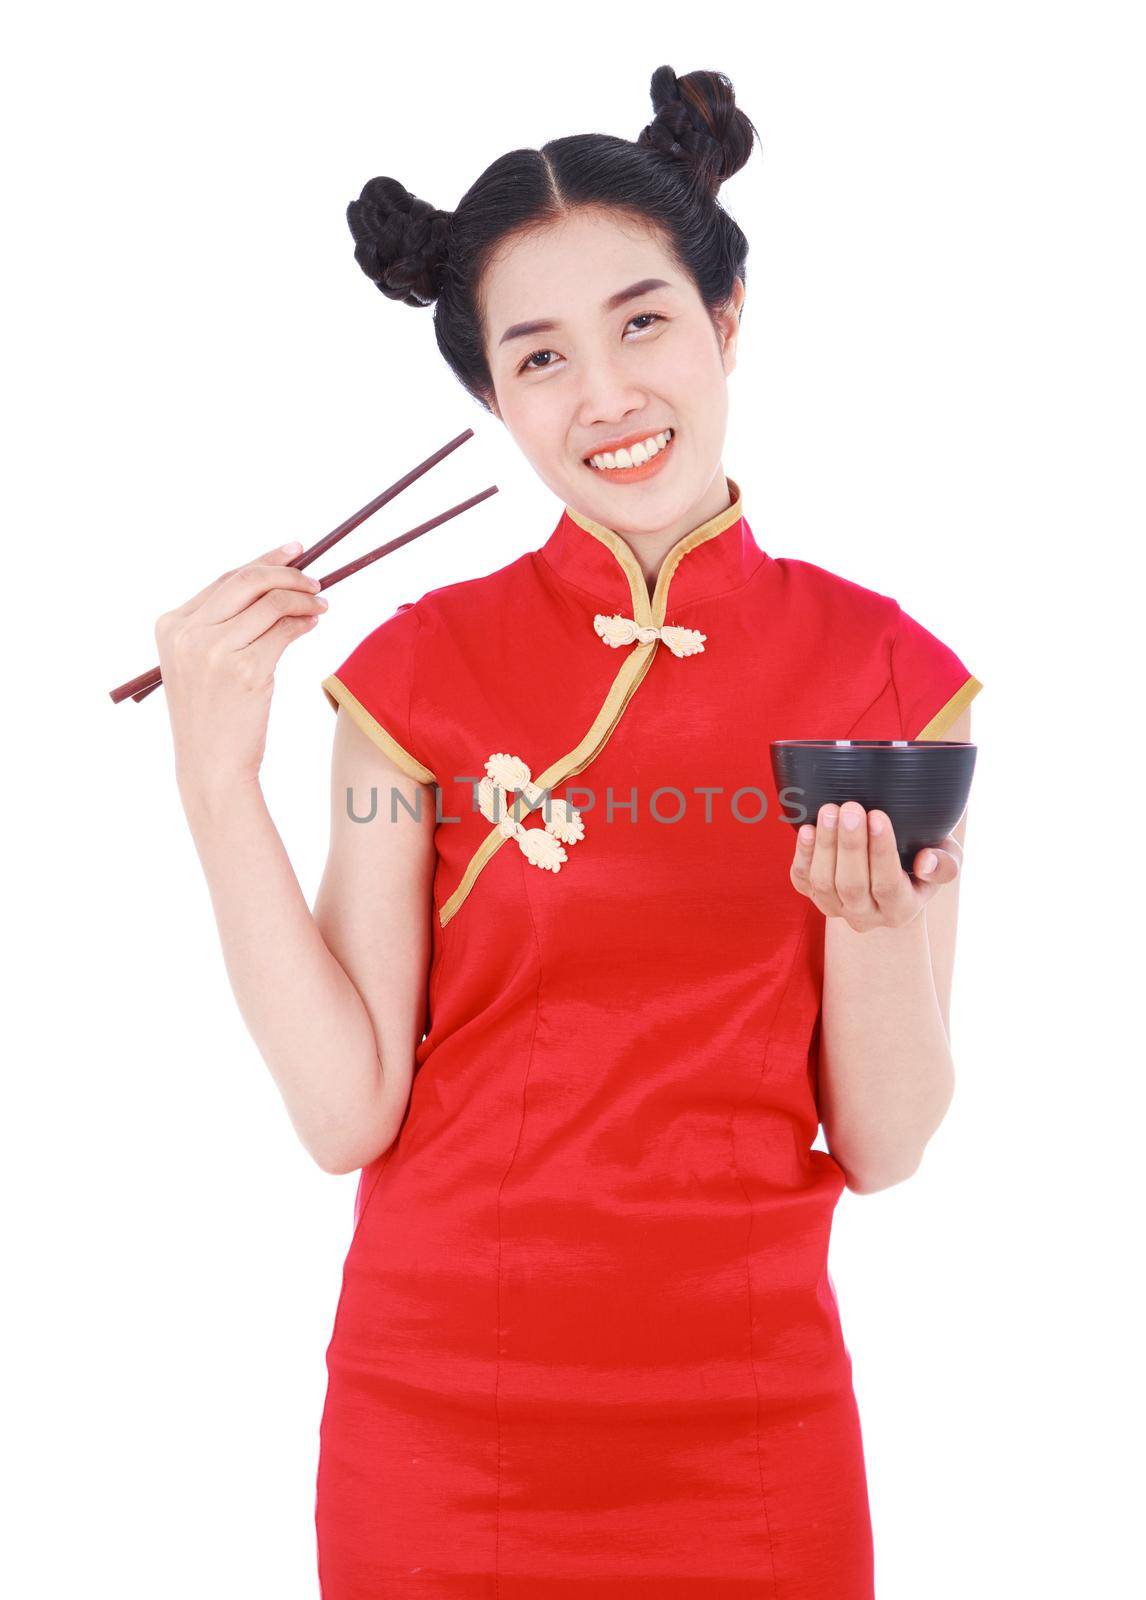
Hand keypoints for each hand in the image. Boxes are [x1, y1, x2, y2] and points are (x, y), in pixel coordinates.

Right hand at [154, 539, 327, 798]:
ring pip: (271, 603)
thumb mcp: (199, 665)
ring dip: (303, 599)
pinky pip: (285, 630)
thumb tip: (273, 584)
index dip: (263, 560)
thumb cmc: (211, 717)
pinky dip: (304, 622)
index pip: (225, 579)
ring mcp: (215, 651)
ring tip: (320, 606)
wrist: (210, 765)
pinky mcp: (246, 670)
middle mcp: (188, 633)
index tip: (295, 550)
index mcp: (171, 626)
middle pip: (248, 581)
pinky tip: (312, 624)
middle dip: (287, 573)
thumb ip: (222, 625)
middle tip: (316, 580)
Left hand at [789, 801, 960, 929]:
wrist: (893, 870)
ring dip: (825, 845)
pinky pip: (801, 881)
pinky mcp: (814, 896)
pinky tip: (807, 828)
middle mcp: (867, 917)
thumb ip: (945, 864)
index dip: (881, 852)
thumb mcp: (948, 858)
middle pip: (852, 886)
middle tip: (851, 807)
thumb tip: (927, 862)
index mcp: (902, 910)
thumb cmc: (923, 856)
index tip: (878, 815)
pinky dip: (802, 854)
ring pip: (824, 884)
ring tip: (830, 810)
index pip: (889, 886)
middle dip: (850, 845)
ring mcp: (837, 909)